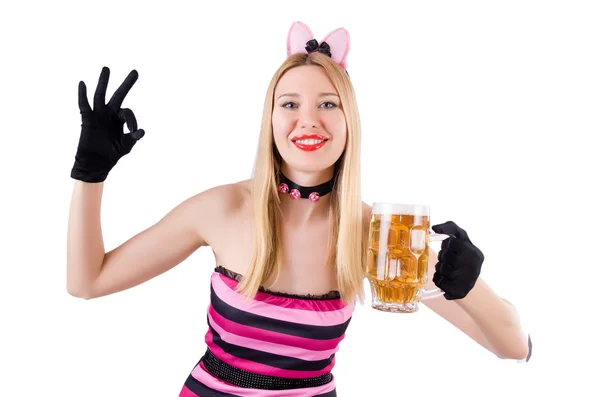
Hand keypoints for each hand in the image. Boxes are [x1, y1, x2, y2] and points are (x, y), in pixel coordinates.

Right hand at [71, 66, 144, 182]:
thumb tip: (142, 131)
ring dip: (103, 82)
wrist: (96, 163)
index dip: (132, 120)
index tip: (133, 132)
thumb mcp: (125, 145)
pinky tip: (83, 83)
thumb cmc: (112, 154)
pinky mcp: (87, 119)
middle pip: (118, 95)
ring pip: (100, 95)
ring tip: (107, 69)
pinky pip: (84, 104)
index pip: (128, 112)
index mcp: (120, 119)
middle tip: (135, 72)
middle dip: (127, 84)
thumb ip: (133, 138)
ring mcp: (98, 115)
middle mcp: (109, 114)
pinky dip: (82, 94)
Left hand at [431, 221, 483, 299]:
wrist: (469, 279)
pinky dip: (439, 279)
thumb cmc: (462, 254)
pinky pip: (439, 282)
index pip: (451, 243)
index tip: (449, 247)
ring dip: (440, 268)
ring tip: (447, 269)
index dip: (447, 245)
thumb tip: (435, 228)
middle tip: (448, 259)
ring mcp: (467, 281)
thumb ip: (450, 227)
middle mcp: (474, 268)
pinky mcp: (460, 292)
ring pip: (441, 270)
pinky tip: (445, 279)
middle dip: (443, 257)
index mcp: (475, 253)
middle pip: (445, 257)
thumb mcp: (461, 237)